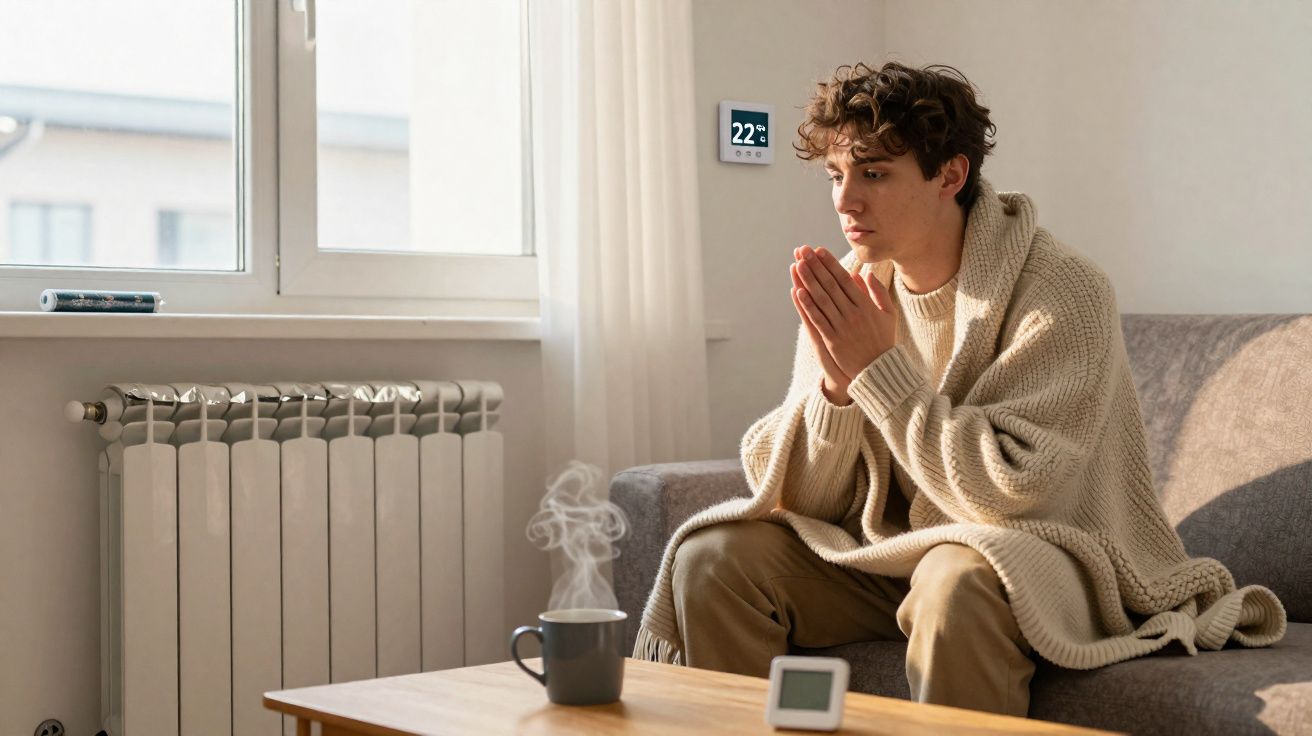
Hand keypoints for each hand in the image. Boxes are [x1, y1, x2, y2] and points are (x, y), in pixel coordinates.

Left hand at [791, 245, 896, 381]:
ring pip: (822, 299)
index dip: (831, 264)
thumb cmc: (883, 340)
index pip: (844, 279)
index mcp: (866, 305)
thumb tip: (865, 273)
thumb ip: (878, 292)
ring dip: (809, 281)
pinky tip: (798, 293)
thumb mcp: (888, 314)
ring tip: (798, 265)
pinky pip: (818, 320)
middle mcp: (853, 313)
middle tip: (804, 250)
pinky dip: (808, 306)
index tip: (819, 250)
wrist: (879, 370)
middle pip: (831, 285)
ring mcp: (842, 326)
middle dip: (816, 266)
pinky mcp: (833, 340)